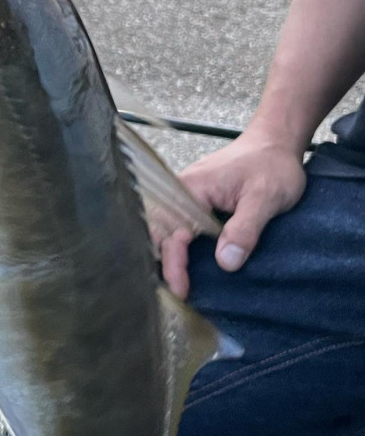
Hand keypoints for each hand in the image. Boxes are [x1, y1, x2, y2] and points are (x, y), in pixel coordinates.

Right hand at [161, 131, 306, 298]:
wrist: (276, 141)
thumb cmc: (271, 165)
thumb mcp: (266, 197)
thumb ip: (245, 229)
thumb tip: (226, 262)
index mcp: (191, 188)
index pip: (172, 232)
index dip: (174, 264)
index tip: (181, 290)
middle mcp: (181, 190)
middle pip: (159, 231)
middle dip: (162, 263)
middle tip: (173, 294)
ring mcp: (186, 194)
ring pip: (165, 228)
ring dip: (167, 255)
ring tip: (174, 284)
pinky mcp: (194, 199)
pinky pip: (177, 223)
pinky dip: (177, 244)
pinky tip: (183, 262)